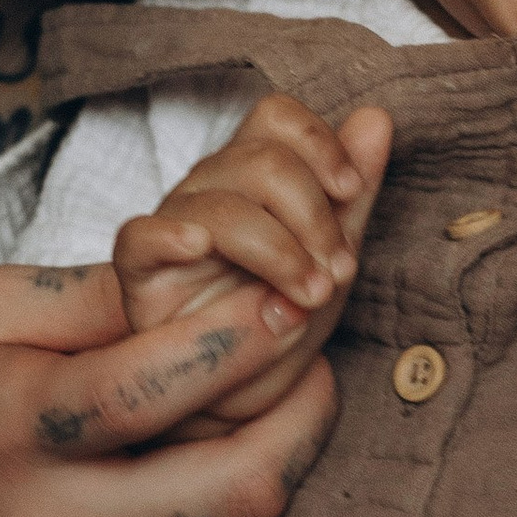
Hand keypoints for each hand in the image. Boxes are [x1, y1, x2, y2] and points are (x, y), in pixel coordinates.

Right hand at [0, 259, 344, 516]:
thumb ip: (94, 292)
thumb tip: (206, 263)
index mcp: (10, 428)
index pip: (150, 389)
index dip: (239, 342)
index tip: (292, 301)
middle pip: (232, 488)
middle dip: (304, 420)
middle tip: (317, 369)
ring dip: (270, 474)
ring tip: (269, 418)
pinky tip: (207, 484)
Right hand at [115, 97, 392, 434]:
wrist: (240, 398)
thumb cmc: (280, 325)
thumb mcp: (331, 259)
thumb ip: (352, 194)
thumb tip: (376, 117)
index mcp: (252, 179)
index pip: (274, 118)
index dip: (318, 144)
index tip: (350, 191)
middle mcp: (210, 191)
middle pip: (260, 158)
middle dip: (314, 217)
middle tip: (336, 274)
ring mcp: (173, 230)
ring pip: (221, 201)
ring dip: (280, 250)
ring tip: (306, 297)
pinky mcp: (140, 275)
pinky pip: (141, 236)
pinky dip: (172, 235)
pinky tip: (200, 250)